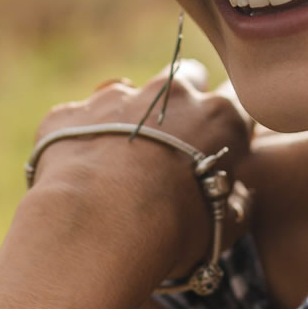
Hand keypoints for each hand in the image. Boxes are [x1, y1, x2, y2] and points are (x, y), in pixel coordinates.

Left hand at [27, 61, 253, 282]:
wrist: (96, 226)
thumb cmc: (172, 230)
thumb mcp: (225, 227)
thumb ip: (237, 200)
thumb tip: (237, 194)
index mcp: (218, 117)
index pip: (236, 101)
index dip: (230, 123)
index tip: (222, 144)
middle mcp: (171, 94)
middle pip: (186, 78)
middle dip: (182, 102)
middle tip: (172, 143)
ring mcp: (116, 97)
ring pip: (127, 94)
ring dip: (128, 120)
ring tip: (117, 164)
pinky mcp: (69, 113)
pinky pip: (77, 121)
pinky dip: (80, 141)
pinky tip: (77, 176)